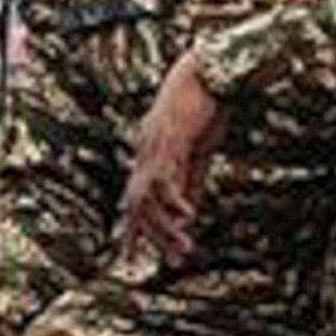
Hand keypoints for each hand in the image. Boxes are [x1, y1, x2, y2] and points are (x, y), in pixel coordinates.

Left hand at [115, 50, 227, 268]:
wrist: (206, 74)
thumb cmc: (202, 110)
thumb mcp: (196, 154)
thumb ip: (189, 182)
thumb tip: (186, 214)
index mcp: (149, 159)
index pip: (134, 201)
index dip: (131, 230)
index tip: (129, 257)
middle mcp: (145, 155)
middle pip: (137, 206)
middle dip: (150, 237)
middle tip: (171, 262)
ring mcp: (154, 147)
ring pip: (150, 197)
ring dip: (165, 226)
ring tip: (185, 246)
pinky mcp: (169, 139)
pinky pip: (167, 175)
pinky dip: (175, 198)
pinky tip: (188, 216)